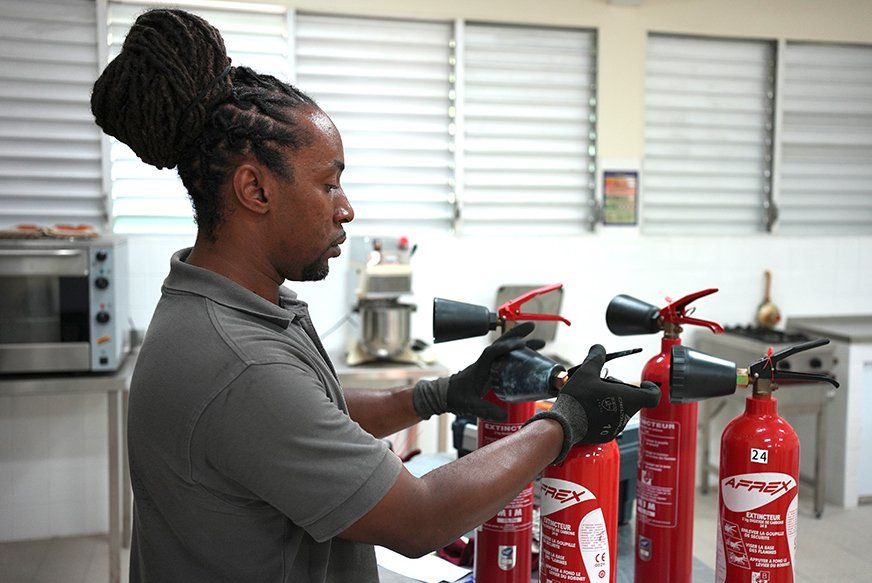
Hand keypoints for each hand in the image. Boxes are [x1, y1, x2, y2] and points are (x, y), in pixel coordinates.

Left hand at [412, 322, 543, 420]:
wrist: (444, 395)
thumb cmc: (455, 397)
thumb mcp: (471, 405)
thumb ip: (486, 411)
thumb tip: (505, 416)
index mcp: (480, 367)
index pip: (493, 352)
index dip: (506, 347)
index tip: (520, 344)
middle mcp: (485, 362)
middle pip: (502, 343)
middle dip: (517, 334)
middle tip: (532, 326)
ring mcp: (488, 363)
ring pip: (505, 348)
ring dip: (520, 342)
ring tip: (538, 343)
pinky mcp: (490, 368)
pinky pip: (505, 356)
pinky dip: (517, 353)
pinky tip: (528, 357)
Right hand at [526, 344, 659, 461]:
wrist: (564, 425)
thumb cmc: (579, 399)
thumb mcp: (586, 372)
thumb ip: (596, 357)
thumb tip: (599, 348)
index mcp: (628, 399)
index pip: (653, 396)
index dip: (651, 388)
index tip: (643, 384)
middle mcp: (626, 415)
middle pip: (633, 401)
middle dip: (621, 391)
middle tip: (605, 385)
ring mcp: (616, 427)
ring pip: (620, 411)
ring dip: (611, 403)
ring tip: (593, 397)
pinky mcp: (605, 435)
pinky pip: (609, 423)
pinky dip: (602, 415)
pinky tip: (588, 410)